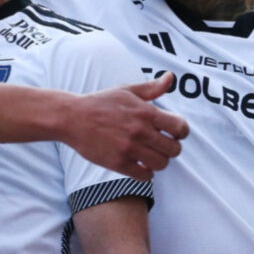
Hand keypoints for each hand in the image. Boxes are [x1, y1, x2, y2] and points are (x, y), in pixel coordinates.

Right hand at [65, 73, 187, 180]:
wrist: (72, 118)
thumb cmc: (100, 103)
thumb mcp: (126, 90)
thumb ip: (151, 88)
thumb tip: (170, 78)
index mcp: (145, 112)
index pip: (180, 128)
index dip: (180, 132)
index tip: (172, 133)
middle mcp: (140, 131)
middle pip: (174, 150)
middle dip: (170, 148)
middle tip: (160, 146)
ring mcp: (129, 149)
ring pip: (161, 164)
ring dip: (158, 162)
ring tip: (149, 156)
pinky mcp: (118, 163)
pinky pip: (145, 176)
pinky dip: (146, 173)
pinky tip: (139, 165)